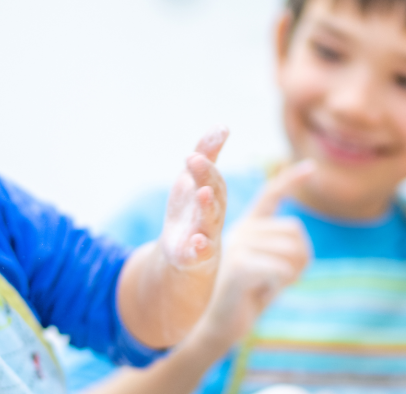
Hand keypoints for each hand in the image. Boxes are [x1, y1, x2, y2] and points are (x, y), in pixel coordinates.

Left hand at [158, 127, 229, 270]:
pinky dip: (200, 247)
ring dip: (207, 206)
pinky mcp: (194, 256)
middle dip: (205, 177)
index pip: (213, 178)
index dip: (205, 166)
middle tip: (196, 160)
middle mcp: (212, 214)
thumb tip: (223, 126)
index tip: (193, 152)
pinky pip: (200, 252)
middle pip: (213, 194)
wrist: (182, 252)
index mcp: (213, 195)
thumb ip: (206, 154)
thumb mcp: (193, 181)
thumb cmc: (192, 212)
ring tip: (202, 192)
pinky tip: (197, 241)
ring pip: (210, 220)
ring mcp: (205, 235)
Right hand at [194, 161, 314, 347]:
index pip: (270, 196)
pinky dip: (280, 286)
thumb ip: (282, 255)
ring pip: (291, 251)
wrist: (217, 327)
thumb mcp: (267, 272)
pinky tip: (261, 292)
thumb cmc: (245, 301)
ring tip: (266, 286)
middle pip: (294, 231)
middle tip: (279, 280)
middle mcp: (240, 231)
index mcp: (246, 228)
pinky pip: (282, 270)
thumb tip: (302, 248)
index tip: (311, 168)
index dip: (290, 180)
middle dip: (299, 260)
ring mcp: (236, 246)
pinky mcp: (238, 266)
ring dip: (290, 275)